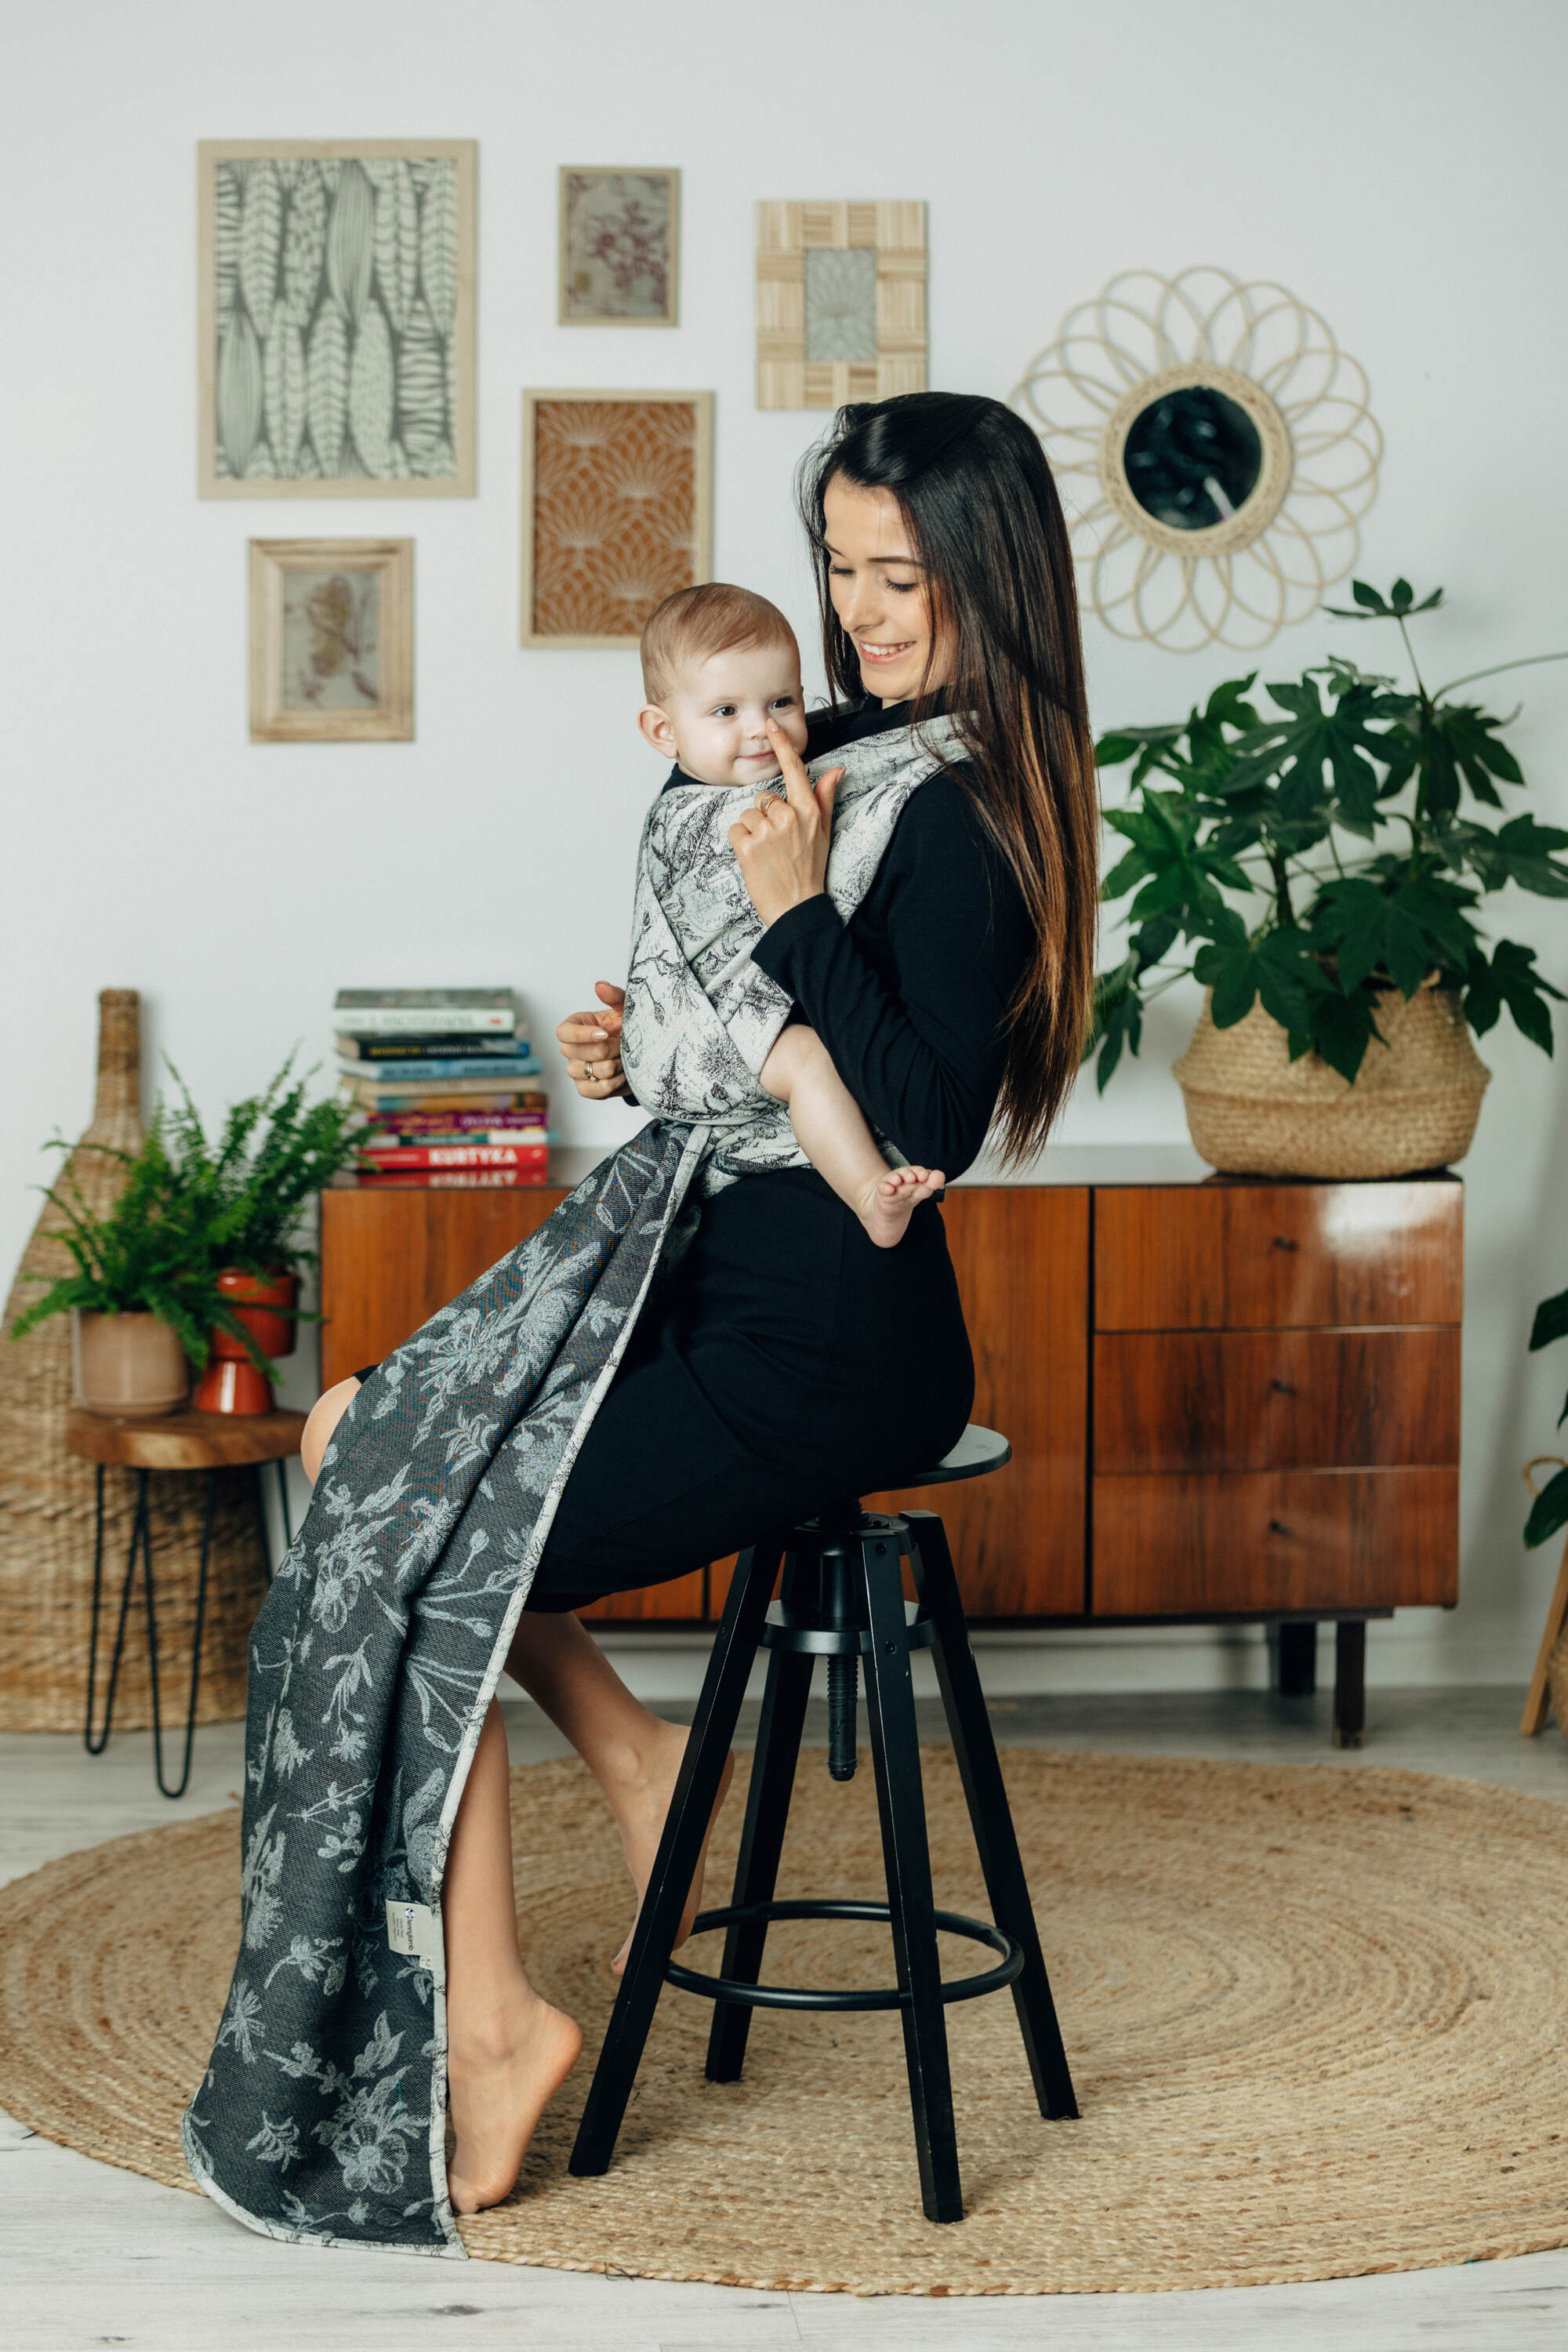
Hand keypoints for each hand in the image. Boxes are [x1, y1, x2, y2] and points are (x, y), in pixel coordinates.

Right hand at [556, 981, 628, 1097]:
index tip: (604, 1033)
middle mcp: (569, 1050)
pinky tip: (623, 1073)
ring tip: (625, 1057)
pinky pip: (596, 1090)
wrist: (637, 1052)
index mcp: (573, 1027)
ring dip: (617, 1065)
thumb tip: (600, 985)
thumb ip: (614, 996)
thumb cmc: (625, 1027)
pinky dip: (614, 1083)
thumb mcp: (624, 1009)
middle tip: (624, 1044)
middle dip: (610, 1049)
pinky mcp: (585, 1089)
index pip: (563, 1033)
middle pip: (582, 1053)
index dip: (583, 1035)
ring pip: (594, 1071)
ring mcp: (575, 1071)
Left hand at [727, 723, 843, 929]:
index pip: (794, 769)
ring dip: (752, 830)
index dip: (780, 744)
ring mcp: (766, 830)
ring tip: (767, 852)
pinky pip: (735, 827)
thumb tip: (837, 770)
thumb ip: (825, 798)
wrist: (796, 909)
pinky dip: (740, 842)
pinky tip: (755, 858)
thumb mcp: (825, 832)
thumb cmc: (811, 869)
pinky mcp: (746, 845)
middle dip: (765, 815)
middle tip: (777, 842)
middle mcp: (788, 816)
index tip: (769, 724)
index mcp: (808, 810)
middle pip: (764, 797)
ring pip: (748, 812)